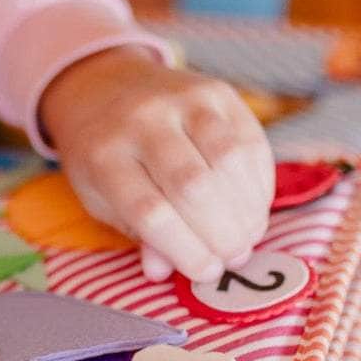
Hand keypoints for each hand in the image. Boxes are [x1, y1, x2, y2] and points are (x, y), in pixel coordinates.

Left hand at [38, 46, 274, 281]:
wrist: (103, 87)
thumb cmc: (104, 157)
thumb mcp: (101, 198)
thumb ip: (136, 233)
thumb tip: (164, 271)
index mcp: (102, 156)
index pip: (149, 212)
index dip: (186, 249)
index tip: (207, 273)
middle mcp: (140, 122)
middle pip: (193, 186)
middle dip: (223, 233)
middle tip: (234, 257)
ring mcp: (179, 101)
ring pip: (229, 159)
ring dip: (247, 208)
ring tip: (248, 235)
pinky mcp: (214, 91)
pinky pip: (249, 139)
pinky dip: (259, 181)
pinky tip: (254, 205)